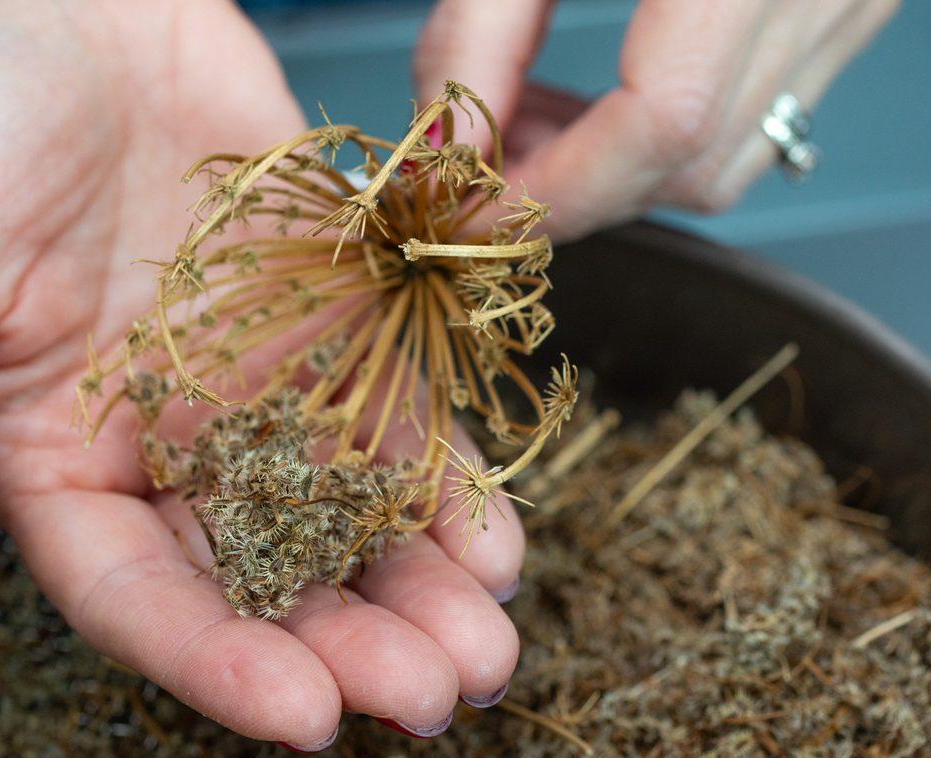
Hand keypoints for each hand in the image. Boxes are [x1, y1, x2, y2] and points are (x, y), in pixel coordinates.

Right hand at [0, 0, 521, 747]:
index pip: (139, 597)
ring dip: (422, 593)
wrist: (74, 9)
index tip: (304, 717)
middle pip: (264, 581)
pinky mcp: (333, 334)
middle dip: (351, 645)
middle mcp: (168, 453)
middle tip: (435, 698)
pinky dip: (451, 491)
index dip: (217, 664)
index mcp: (62, 467)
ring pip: (349, 523)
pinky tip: (500, 548)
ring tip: (490, 653)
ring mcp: (261, 397)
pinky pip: (400, 428)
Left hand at [415, 0, 899, 239]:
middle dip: (562, 188)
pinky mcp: (833, 16)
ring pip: (717, 165)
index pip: (665, 121)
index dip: (556, 187)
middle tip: (471, 162)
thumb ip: (481, 27)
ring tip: (518, 120)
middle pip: (687, 165)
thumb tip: (444, 148)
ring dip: (600, 172)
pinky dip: (641, 143)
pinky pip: (739, 127)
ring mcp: (844, 9)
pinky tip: (578, 101)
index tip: (466, 206)